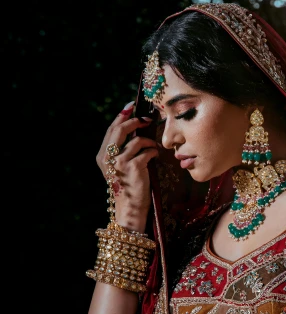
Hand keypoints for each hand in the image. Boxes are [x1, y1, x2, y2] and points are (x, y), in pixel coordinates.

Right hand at [96, 102, 158, 231]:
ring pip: (137, 140)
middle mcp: (108, 157)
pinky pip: (147, 151)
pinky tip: (155, 156)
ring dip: (149, 141)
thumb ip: (121, 150)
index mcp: (102, 156)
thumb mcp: (119, 167)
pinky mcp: (133, 167)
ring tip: (153, 147)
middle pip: (121, 129)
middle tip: (147, 118)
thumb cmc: (128, 187)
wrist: (130, 208)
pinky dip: (153, 151)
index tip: (131, 106)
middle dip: (135, 121)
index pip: (111, 130)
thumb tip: (135, 129)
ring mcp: (120, 162)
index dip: (121, 116)